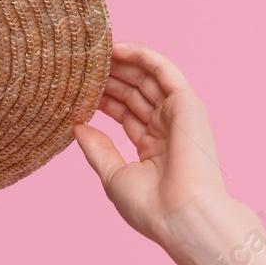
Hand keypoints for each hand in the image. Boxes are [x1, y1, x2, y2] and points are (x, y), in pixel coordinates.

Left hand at [72, 41, 233, 249]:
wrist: (182, 216)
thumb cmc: (151, 207)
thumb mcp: (114, 176)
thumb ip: (97, 149)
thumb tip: (78, 126)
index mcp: (153, 148)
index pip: (125, 113)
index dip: (103, 98)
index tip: (77, 88)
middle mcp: (167, 128)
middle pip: (134, 93)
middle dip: (109, 78)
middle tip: (82, 65)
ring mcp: (178, 115)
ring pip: (146, 79)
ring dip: (122, 64)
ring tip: (93, 53)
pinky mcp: (187, 103)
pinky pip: (163, 71)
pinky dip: (143, 56)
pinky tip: (117, 48)